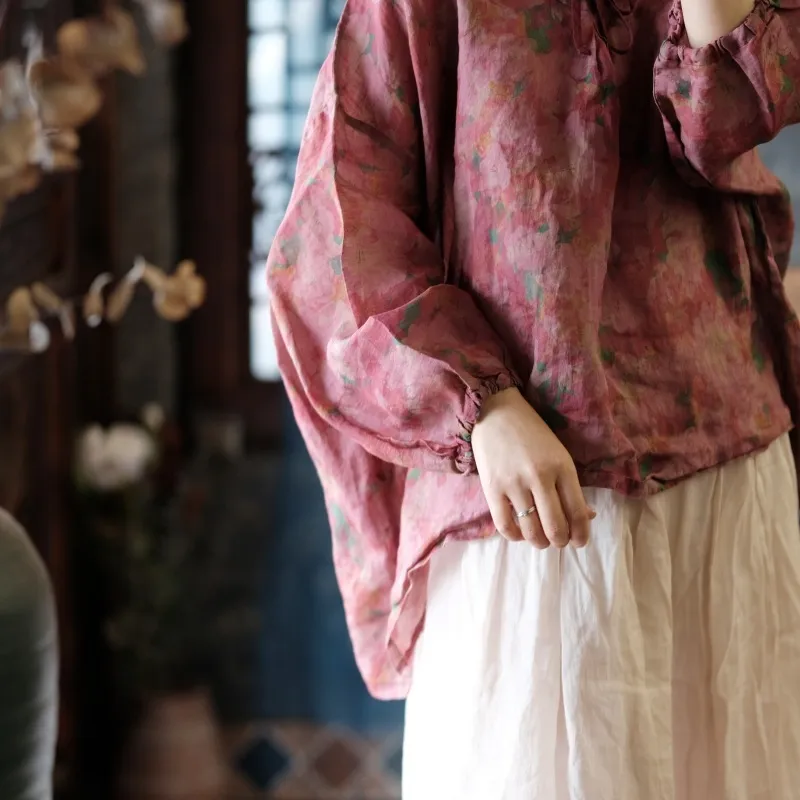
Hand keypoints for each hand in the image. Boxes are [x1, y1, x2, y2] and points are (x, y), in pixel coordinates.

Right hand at [472, 387, 593, 548]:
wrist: (496, 411)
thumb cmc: (532, 433)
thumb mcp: (559, 455)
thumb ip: (571, 486)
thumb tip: (587, 518)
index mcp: (562, 467)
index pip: (577, 513)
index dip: (581, 535)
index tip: (579, 542)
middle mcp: (540, 477)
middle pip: (556, 527)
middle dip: (560, 542)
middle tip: (558, 541)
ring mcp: (514, 484)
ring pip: (531, 531)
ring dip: (539, 542)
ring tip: (540, 539)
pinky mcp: (491, 488)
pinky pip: (505, 525)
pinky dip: (515, 536)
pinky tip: (519, 532)